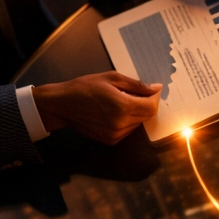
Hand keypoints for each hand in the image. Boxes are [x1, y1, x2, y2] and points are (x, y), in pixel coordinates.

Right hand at [32, 72, 160, 144]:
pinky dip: (126, 122)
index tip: (150, 92)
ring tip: (118, 103)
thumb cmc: (85, 87)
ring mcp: (116, 134)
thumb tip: (156, 88)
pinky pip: (127, 131)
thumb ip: (136, 85)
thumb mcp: (111, 78)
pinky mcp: (111, 140)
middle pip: (146, 116)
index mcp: (123, 106)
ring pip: (137, 124)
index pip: (152, 107)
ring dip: (134, 114)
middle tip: (131, 95)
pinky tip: (112, 113)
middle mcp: (121, 123)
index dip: (153, 99)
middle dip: (144, 105)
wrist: (62, 104)